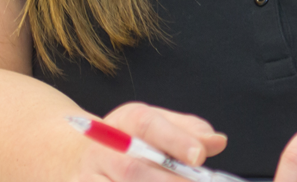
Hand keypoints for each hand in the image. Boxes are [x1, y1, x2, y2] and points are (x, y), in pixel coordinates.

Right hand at [73, 103, 226, 181]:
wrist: (79, 159)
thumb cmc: (132, 142)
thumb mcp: (160, 126)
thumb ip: (189, 131)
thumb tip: (218, 141)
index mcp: (125, 120)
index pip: (148, 125)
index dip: (176, 141)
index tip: (199, 158)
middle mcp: (101, 148)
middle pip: (133, 168)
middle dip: (168, 181)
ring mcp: (86, 177)